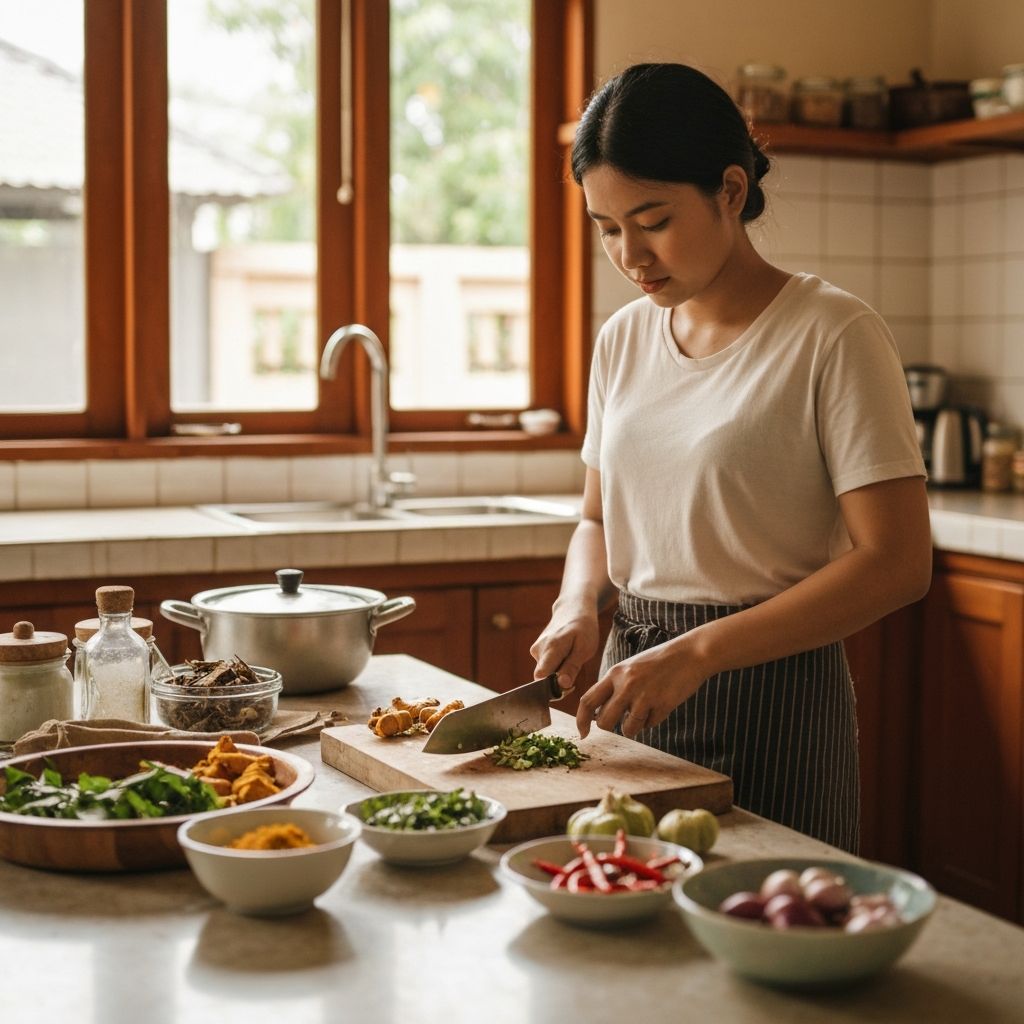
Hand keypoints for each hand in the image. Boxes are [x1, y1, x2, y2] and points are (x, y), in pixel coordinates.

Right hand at [530, 603, 599, 694]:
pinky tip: (565, 658)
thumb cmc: (583, 628)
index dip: (553, 688)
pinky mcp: (536, 651)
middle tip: (575, 673)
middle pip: (543, 678)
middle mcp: (538, 649)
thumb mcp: (585, 648)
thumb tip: (561, 685)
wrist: (573, 609)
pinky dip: (555, 667)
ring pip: (545, 673)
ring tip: (572, 661)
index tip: (569, 686)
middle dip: (558, 682)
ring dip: (558, 674)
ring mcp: (535, 650)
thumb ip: (572, 667)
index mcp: (551, 648)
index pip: (541, 677)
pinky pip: (544, 667)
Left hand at [576, 635, 708, 738]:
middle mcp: (625, 685)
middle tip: (621, 720)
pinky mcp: (661, 705)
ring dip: (634, 726)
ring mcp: (643, 696)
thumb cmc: (659, 662)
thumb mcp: (630, 668)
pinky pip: (649, 725)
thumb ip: (615, 687)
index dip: (581, 720)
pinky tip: (661, 704)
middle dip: (611, 726)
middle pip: (604, 721)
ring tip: (645, 709)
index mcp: (615, 674)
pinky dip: (653, 720)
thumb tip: (600, 715)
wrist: (690, 654)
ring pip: (627, 729)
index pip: (588, 700)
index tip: (583, 733)